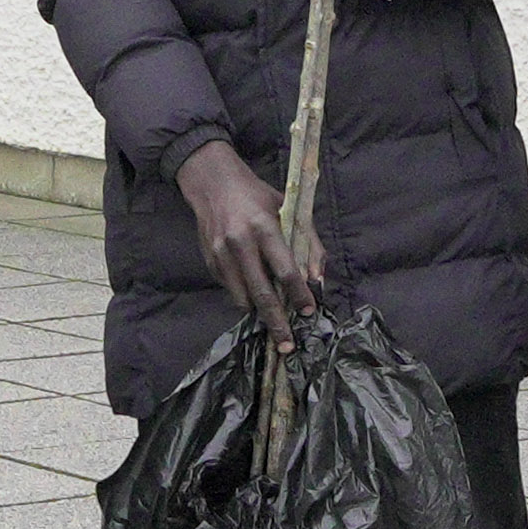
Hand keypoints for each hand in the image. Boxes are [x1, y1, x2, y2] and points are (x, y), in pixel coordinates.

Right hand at [177, 138, 322, 330]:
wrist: (213, 184)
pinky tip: (254, 295)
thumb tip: (317, 279)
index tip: (309, 311)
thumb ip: (308, 243)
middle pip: (261, 293)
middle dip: (276, 322)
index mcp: (264, 227)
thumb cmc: (257, 196)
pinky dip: (244, 297)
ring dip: (259, 314)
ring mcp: (221, 254)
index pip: (285, 269)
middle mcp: (240, 243)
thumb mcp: (289, 210)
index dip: (299, 294)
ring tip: (273, 323)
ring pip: (242, 298)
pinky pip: (230, 290)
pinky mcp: (210, 261)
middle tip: (287, 344)